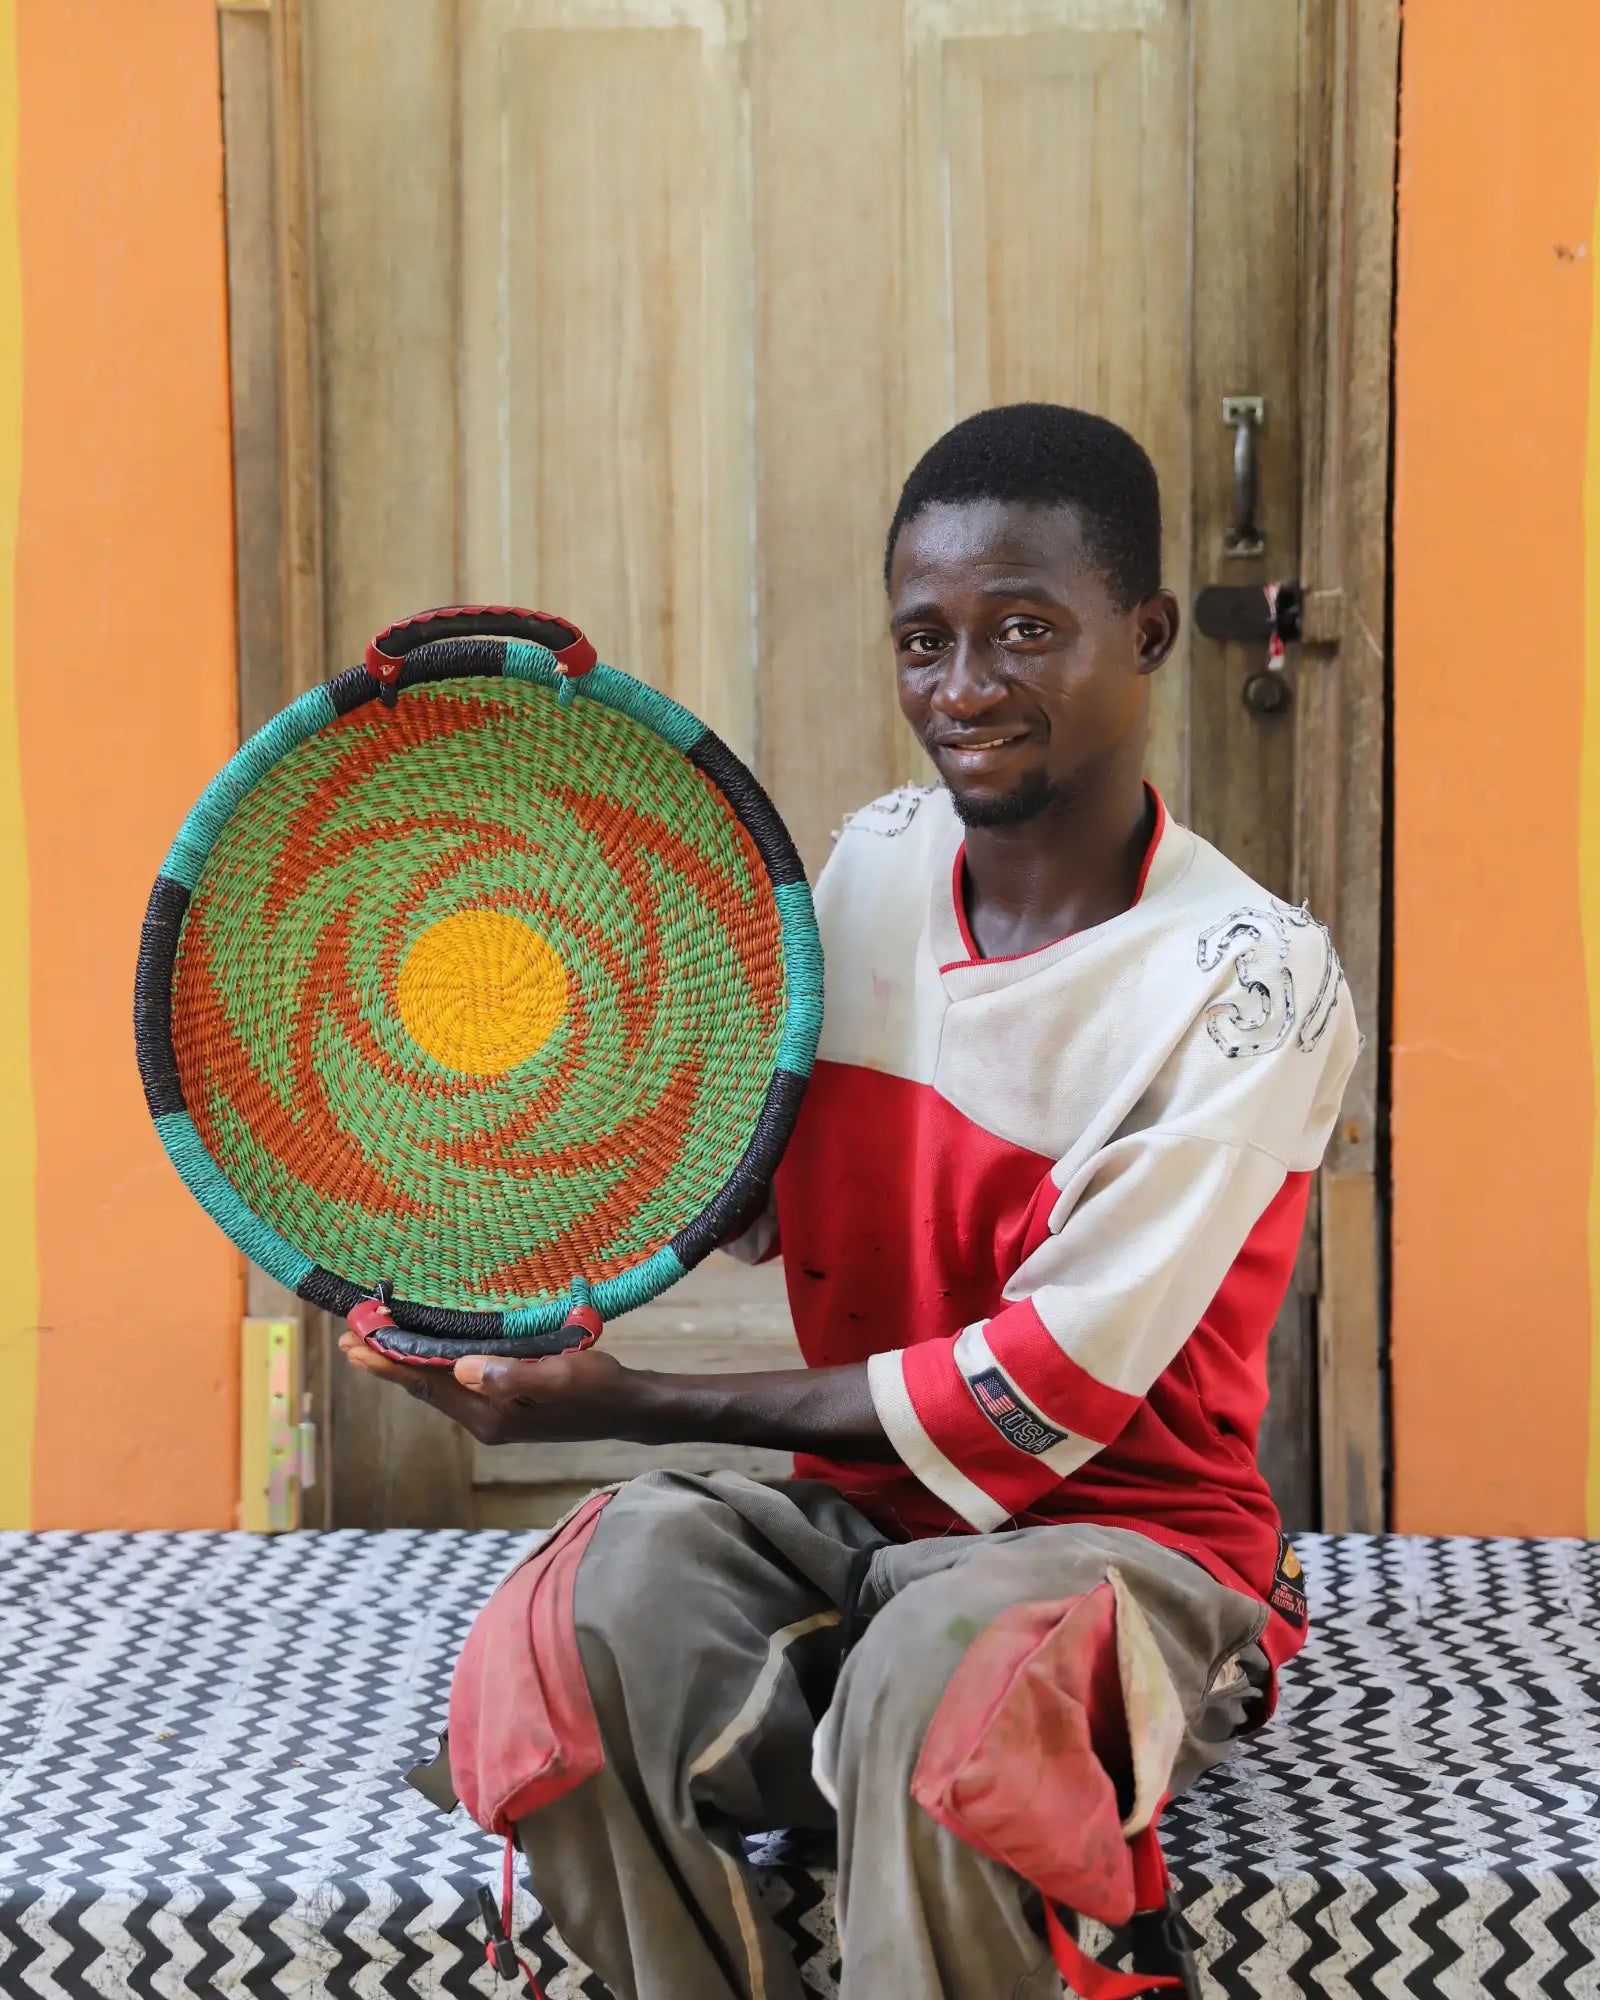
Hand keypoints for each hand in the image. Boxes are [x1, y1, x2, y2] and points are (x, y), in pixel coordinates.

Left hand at [339, 1330, 646, 1446]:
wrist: (629, 1408)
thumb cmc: (599, 1389)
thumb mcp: (560, 1377)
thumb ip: (511, 1376)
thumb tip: (461, 1369)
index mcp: (490, 1415)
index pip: (428, 1384)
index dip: (390, 1361)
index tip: (356, 1342)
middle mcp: (484, 1420)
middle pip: (424, 1387)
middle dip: (387, 1361)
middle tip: (350, 1336)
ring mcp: (493, 1415)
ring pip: (437, 1386)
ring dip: (406, 1361)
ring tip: (375, 1341)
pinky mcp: (503, 1406)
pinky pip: (455, 1384)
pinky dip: (432, 1363)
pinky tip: (427, 1350)